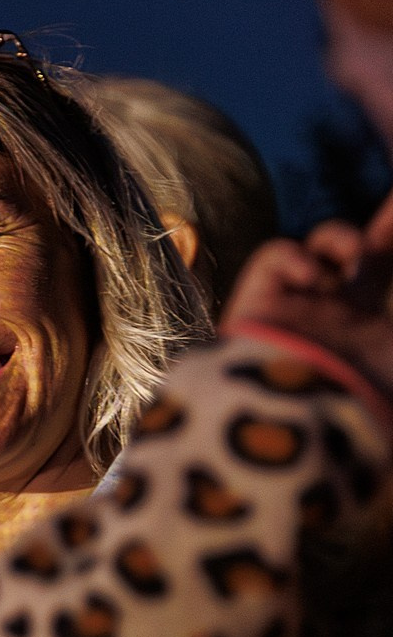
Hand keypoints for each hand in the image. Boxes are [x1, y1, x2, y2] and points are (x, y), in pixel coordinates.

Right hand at [224, 190, 392, 401]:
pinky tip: (310, 280)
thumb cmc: (361, 394)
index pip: (383, 269)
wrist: (300, 415)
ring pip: (318, 245)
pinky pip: (276, 254)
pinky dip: (294, 257)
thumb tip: (382, 271)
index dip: (391, 237)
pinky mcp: (257, 301)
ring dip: (339, 241)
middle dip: (383, 221)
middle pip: (356, 252)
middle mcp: (333, 311)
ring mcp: (295, 304)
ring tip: (351, 264)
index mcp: (368, 327)